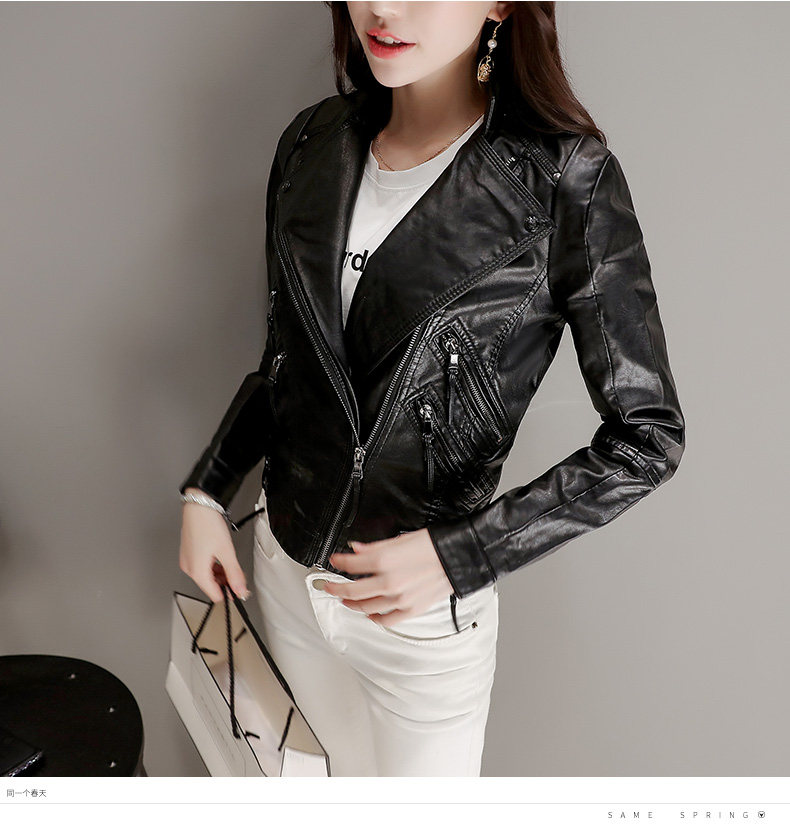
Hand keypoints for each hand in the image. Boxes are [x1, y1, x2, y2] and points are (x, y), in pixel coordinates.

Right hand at [179, 490, 250, 602]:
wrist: (198, 506)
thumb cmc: (208, 524)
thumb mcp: (227, 551)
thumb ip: (234, 573)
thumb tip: (240, 590)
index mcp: (196, 571)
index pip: (214, 595)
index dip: (229, 593)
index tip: (239, 588)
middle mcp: (189, 568)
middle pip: (210, 585)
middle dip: (225, 581)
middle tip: (238, 572)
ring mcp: (187, 560)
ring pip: (206, 575)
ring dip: (219, 573)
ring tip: (230, 561)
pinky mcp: (188, 552)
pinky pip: (201, 565)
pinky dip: (212, 564)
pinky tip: (220, 556)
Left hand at [323, 528, 453, 626]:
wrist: (458, 556)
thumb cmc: (433, 545)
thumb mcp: (400, 539)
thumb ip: (374, 547)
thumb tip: (357, 549)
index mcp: (384, 561)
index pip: (350, 564)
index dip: (338, 561)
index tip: (334, 560)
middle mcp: (388, 583)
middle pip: (351, 590)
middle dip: (335, 587)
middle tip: (328, 585)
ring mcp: (399, 599)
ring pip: (365, 607)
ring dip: (352, 603)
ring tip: (346, 599)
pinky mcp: (411, 610)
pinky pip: (386, 620)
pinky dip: (374, 618)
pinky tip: (370, 614)